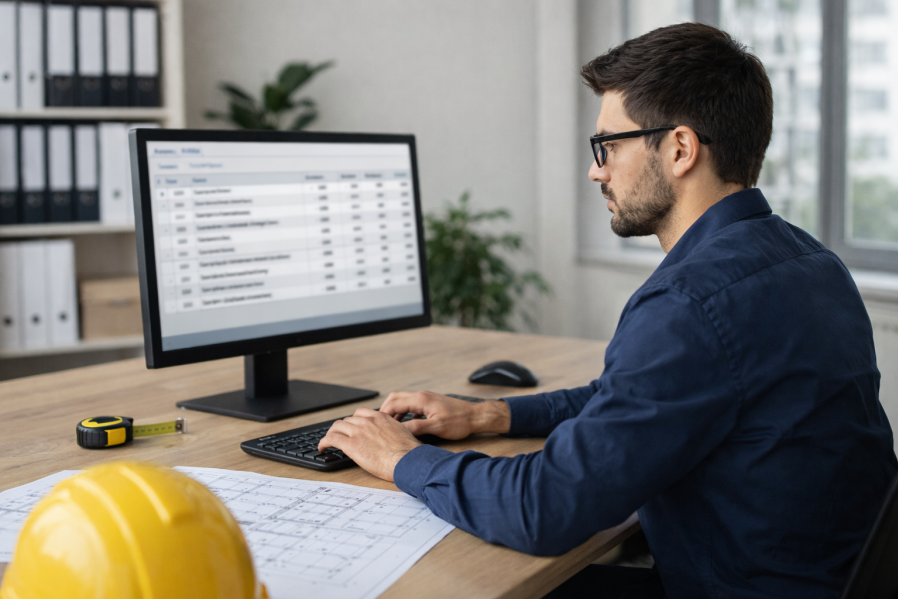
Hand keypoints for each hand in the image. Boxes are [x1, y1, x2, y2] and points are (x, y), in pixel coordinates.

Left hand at [318, 407, 421, 481]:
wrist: (408, 460)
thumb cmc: (409, 452)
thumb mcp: (403, 433)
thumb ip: (392, 430)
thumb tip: (392, 437)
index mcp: (381, 417)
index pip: (360, 413)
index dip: (353, 421)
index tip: (352, 427)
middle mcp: (368, 421)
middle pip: (347, 420)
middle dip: (342, 428)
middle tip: (340, 436)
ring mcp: (359, 431)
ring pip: (337, 427)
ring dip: (331, 433)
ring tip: (328, 441)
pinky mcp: (351, 444)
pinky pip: (331, 439)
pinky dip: (324, 442)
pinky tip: (322, 447)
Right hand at [380, 391, 510, 439]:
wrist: (475, 416)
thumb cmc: (460, 421)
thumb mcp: (437, 427)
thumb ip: (417, 428)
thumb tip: (400, 431)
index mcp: (421, 399)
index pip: (394, 403)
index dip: (383, 414)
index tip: (378, 425)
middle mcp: (422, 396)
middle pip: (395, 398)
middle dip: (386, 410)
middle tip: (381, 424)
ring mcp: (426, 398)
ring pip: (403, 401)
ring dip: (395, 411)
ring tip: (391, 426)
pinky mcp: (430, 403)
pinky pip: (411, 405)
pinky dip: (404, 412)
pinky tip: (406, 424)